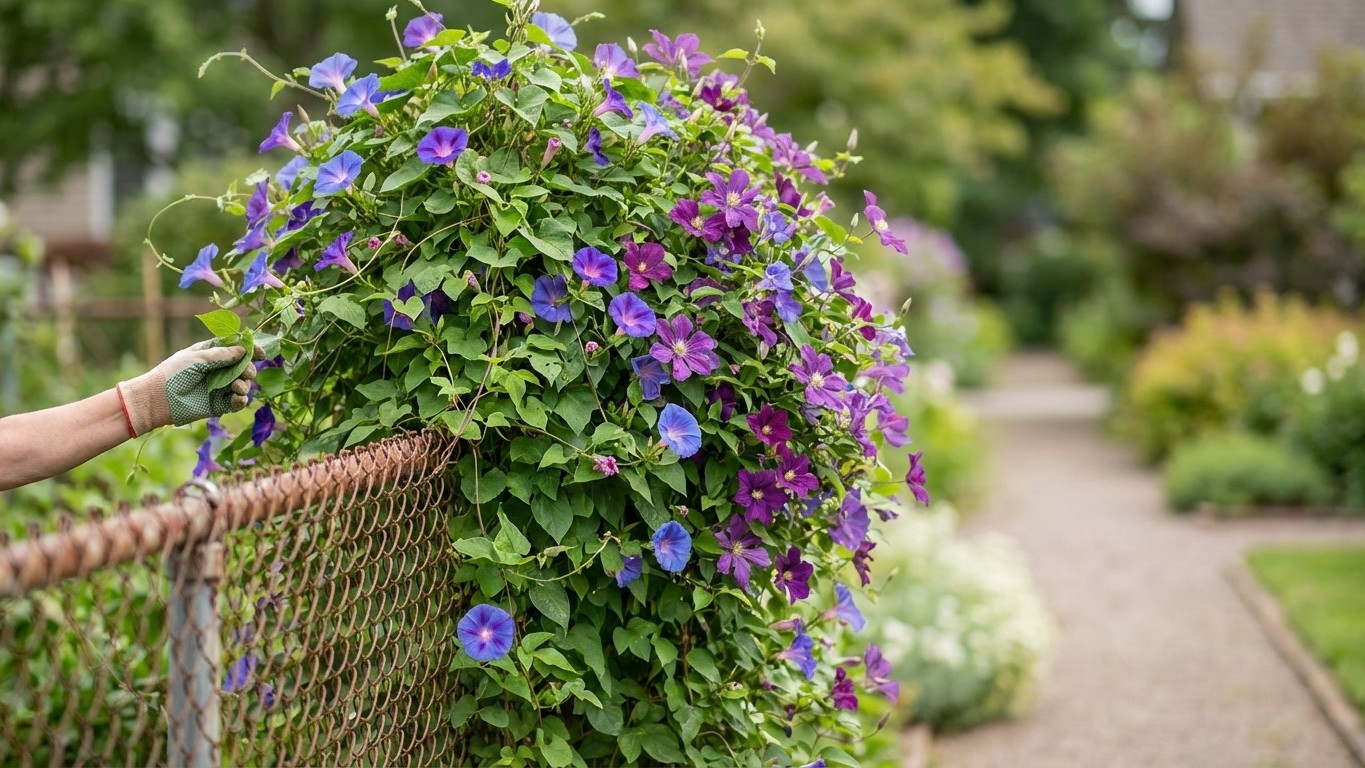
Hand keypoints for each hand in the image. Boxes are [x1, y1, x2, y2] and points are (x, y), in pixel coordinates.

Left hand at [116, 340, 257, 435]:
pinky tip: (237, 398)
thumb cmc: (173, 374)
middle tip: (247, 373)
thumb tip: (243, 350)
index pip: (235, 349)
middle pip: (243, 367)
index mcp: (211, 354)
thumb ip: (221, 355)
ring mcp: (218, 388)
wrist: (158, 400)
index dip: (249, 350)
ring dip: (245, 385)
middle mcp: (217, 370)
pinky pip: (236, 402)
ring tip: (237, 387)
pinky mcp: (218, 405)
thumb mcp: (196, 359)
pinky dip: (241, 400)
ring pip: (242, 385)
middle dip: (249, 369)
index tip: (260, 354)